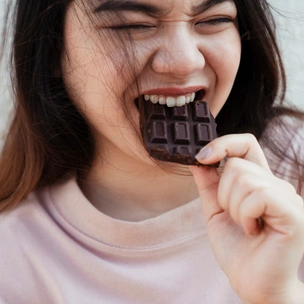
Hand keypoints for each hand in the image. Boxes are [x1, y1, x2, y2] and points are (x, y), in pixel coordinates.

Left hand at [190, 134, 303, 303]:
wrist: (251, 282)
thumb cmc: (235, 248)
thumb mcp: (215, 209)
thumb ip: (208, 183)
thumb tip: (197, 158)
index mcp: (259, 181)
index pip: (245, 144)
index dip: (223, 143)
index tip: (202, 157)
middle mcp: (276, 184)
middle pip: (236, 164)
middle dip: (223, 194)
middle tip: (234, 217)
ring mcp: (287, 197)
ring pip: (243, 178)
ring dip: (233, 207)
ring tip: (245, 226)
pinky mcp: (293, 212)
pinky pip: (257, 196)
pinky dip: (244, 216)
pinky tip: (253, 230)